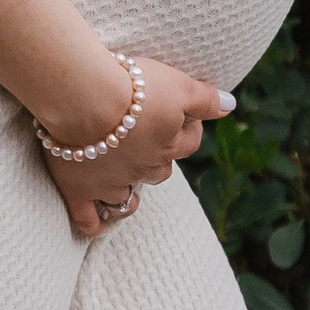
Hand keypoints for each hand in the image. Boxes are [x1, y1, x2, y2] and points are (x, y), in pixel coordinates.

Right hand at [34, 51, 231, 242]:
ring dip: (130, 193)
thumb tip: (231, 105)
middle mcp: (142, 168)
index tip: (182, 112)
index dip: (188, 127)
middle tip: (144, 135)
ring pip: (127, 198)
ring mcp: (110, 182)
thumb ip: (205, 98)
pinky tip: (100, 225)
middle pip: (159, 170)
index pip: (189, 142)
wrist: (83, 97)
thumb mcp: (177, 84)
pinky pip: (89, 218)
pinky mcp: (79, 189)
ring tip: (127, 180)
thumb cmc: (131, 86)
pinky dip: (96, 224)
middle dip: (157, 158)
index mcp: (167, 144)